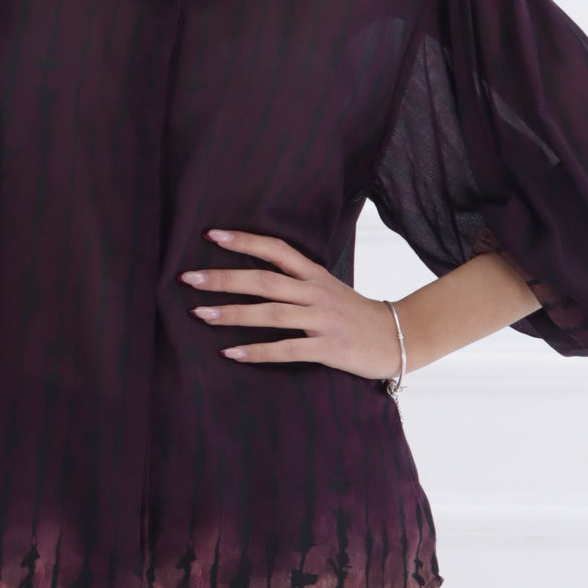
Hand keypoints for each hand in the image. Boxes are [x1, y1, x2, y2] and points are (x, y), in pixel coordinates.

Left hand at [179, 228, 402, 382]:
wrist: (398, 337)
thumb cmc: (355, 314)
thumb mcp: (328, 288)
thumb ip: (297, 281)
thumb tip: (254, 275)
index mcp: (315, 275)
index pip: (276, 250)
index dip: (244, 241)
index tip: (211, 235)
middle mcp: (316, 293)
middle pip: (264, 281)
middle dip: (224, 279)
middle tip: (189, 278)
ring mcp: (323, 320)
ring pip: (271, 314)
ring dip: (232, 314)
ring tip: (200, 315)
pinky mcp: (328, 348)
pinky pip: (286, 349)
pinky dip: (257, 351)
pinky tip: (230, 353)